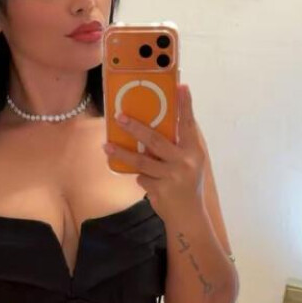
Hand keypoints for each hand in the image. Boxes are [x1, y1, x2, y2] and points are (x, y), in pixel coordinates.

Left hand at [103, 83, 206, 221]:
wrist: (188, 216)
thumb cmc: (188, 185)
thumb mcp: (191, 163)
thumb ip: (178, 146)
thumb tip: (155, 125)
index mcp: (195, 151)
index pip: (189, 124)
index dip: (185, 105)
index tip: (180, 86)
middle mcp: (184, 162)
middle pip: (156, 140)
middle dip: (135, 128)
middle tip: (119, 116)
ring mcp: (171, 177)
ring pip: (141, 161)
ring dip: (121, 153)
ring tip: (106, 145)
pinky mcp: (159, 190)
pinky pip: (141, 178)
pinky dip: (140, 177)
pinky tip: (144, 179)